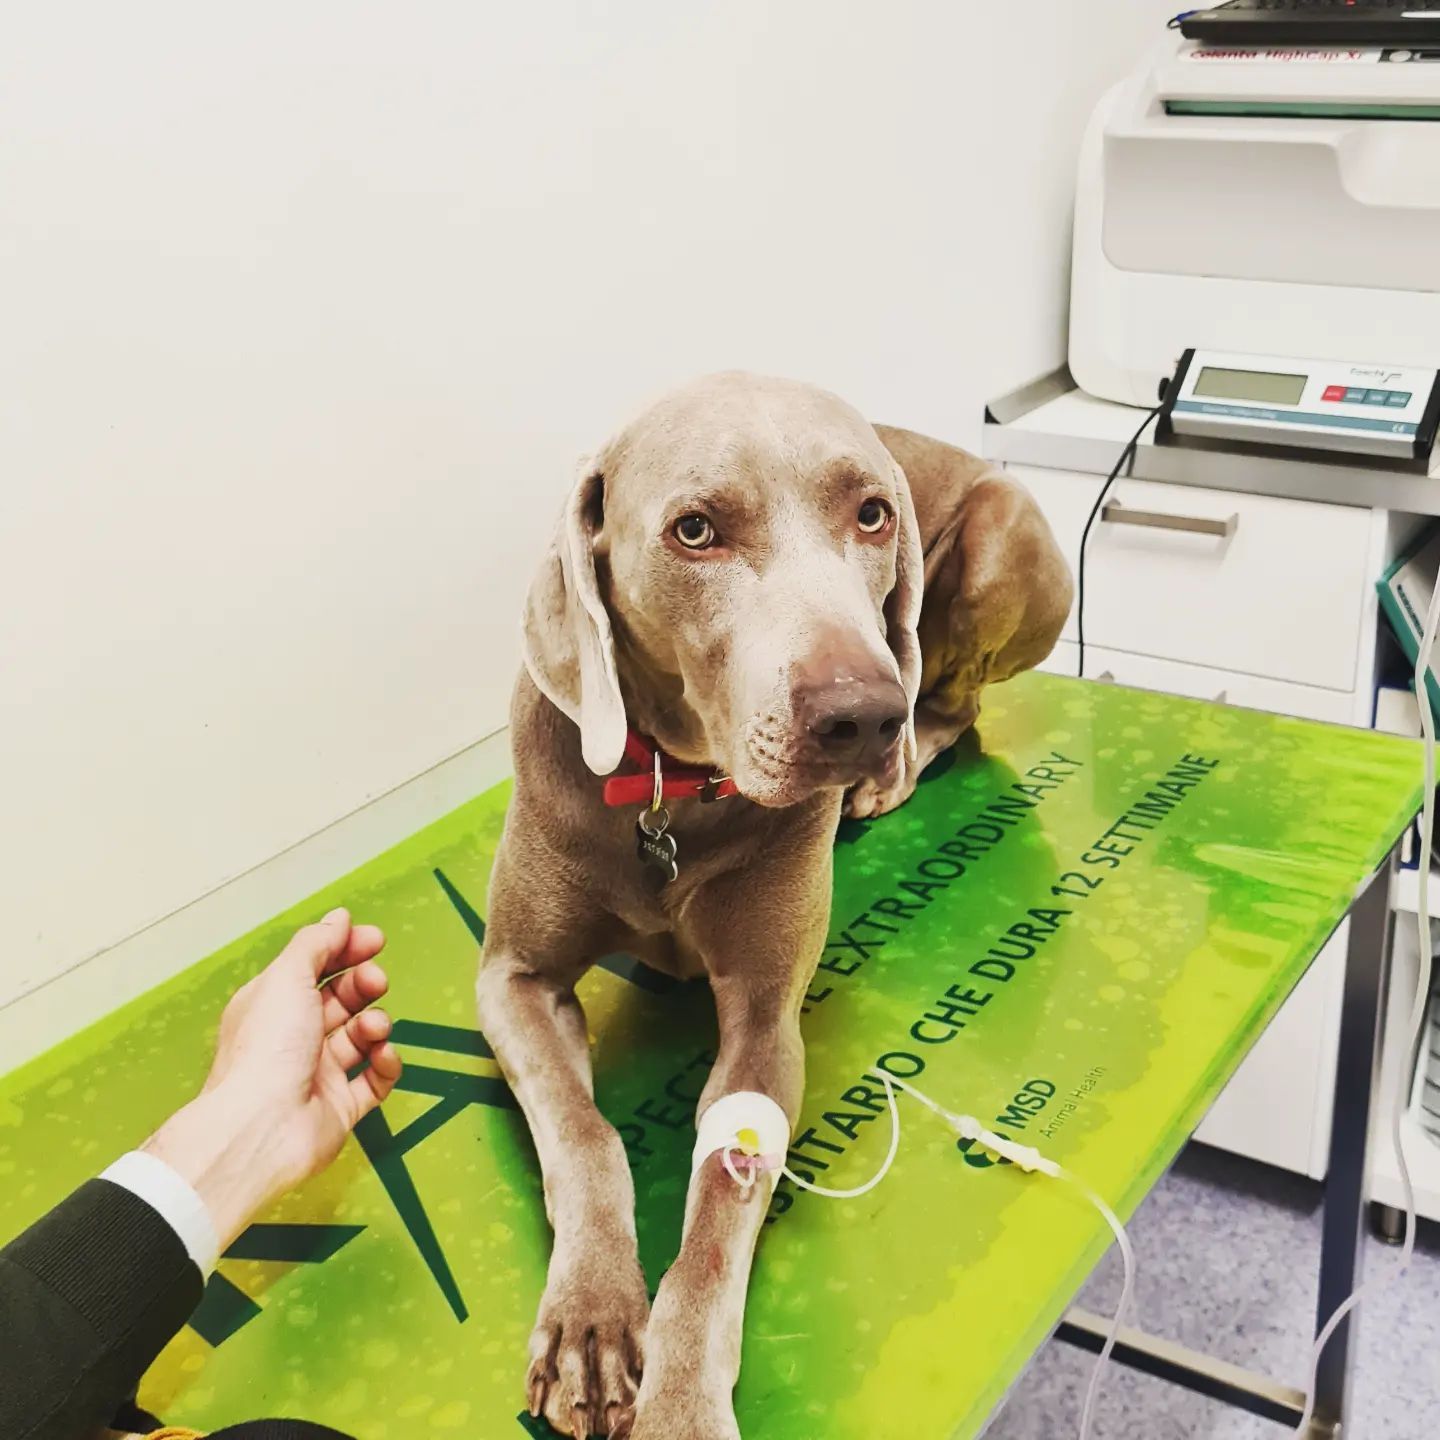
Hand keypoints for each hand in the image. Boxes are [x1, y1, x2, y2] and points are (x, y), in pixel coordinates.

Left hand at [143, 908, 402, 1249]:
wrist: (263, 1127)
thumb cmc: (267, 1048)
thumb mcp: (287, 977)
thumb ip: (316, 944)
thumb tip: (339, 918)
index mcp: (274, 1004)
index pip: (314, 968)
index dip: (345, 950)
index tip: (373, 940)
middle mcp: (294, 1037)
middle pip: (340, 999)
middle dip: (363, 984)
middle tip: (375, 981)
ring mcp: (318, 1073)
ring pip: (360, 1037)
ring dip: (375, 1023)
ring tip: (373, 1026)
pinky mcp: (340, 1107)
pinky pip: (374, 1079)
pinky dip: (385, 1064)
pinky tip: (383, 1054)